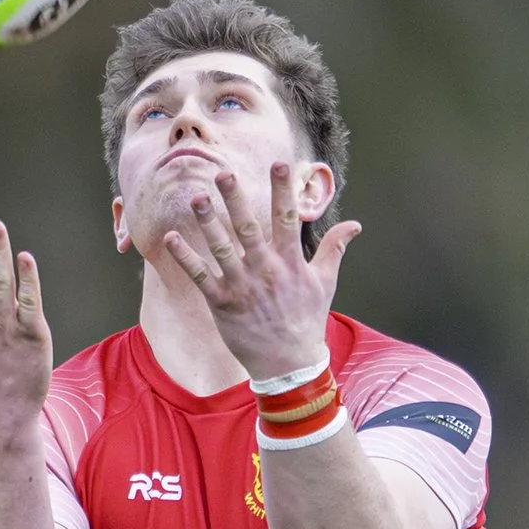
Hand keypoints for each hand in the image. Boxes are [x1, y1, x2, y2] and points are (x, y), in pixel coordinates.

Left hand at [161, 161, 361, 380]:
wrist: (289, 364)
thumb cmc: (306, 320)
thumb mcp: (325, 282)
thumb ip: (335, 249)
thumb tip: (356, 225)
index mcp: (290, 262)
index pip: (287, 219)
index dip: (283, 190)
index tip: (279, 163)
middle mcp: (265, 270)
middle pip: (248, 228)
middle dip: (236, 199)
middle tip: (223, 172)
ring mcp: (242, 286)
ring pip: (222, 248)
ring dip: (208, 223)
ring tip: (196, 197)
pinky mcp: (222, 303)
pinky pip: (201, 276)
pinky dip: (186, 257)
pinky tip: (172, 237)